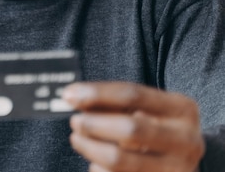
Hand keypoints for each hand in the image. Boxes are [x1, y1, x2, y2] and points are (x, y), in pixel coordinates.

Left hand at [63, 82, 204, 171]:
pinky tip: (96, 162)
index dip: (97, 93)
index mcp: (182, 109)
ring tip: (78, 139)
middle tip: (75, 121)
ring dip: (90, 148)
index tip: (70, 95)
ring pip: (120, 159)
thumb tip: (75, 97)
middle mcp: (186, 140)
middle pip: (130, 129)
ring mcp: (177, 169)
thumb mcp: (146, 109)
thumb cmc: (156, 128)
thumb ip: (115, 103)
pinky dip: (99, 168)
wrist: (181, 161)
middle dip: (94, 124)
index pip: (133, 95)